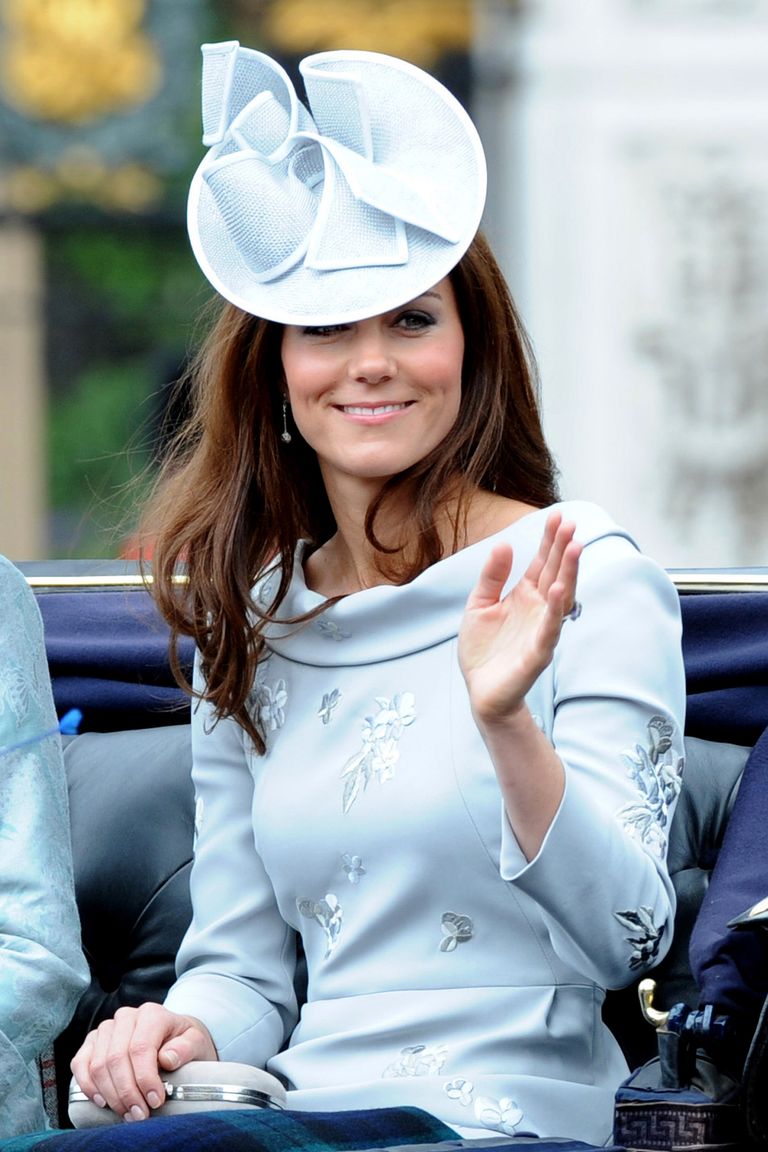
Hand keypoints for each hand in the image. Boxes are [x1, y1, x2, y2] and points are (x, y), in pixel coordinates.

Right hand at [70, 1003, 216, 1121]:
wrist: (173, 1037)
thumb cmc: (183, 1041)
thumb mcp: (196, 1042)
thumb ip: (186, 1048)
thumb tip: (167, 1059)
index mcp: (152, 1014)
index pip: (141, 1048)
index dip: (145, 1079)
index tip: (155, 1101)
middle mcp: (126, 1017)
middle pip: (116, 1058)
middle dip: (127, 1093)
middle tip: (139, 1114)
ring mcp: (106, 1029)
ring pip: (98, 1064)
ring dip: (110, 1095)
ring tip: (127, 1113)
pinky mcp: (92, 1042)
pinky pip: (80, 1064)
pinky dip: (88, 1086)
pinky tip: (102, 1101)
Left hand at [458, 512, 580, 724]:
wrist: (480, 690)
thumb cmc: (483, 650)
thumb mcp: (479, 605)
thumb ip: (492, 577)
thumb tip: (504, 543)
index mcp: (525, 596)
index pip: (542, 563)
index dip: (549, 540)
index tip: (557, 516)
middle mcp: (538, 609)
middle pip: (555, 573)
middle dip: (563, 549)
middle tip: (571, 524)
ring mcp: (541, 630)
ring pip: (560, 597)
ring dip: (568, 573)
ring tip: (574, 548)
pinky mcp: (538, 653)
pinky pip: (549, 629)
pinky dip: (554, 610)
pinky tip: (557, 590)